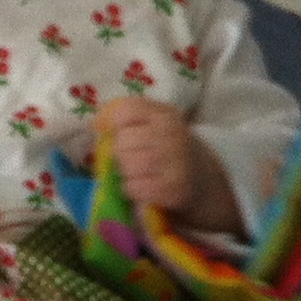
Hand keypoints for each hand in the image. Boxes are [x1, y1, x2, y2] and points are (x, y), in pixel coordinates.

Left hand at [99, 99, 242, 235]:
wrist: (206, 182)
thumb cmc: (169, 150)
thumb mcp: (155, 124)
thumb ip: (127, 118)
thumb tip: (95, 124)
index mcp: (164, 114)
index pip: (124, 110)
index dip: (108, 122)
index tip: (107, 132)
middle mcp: (173, 135)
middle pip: (121, 141)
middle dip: (117, 153)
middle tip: (127, 159)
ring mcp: (176, 163)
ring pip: (127, 165)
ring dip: (123, 173)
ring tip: (134, 174)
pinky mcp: (174, 190)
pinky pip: (135, 188)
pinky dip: (131, 190)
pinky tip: (141, 187)